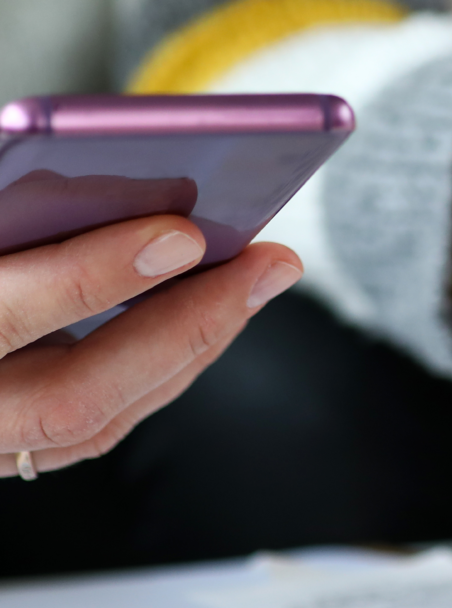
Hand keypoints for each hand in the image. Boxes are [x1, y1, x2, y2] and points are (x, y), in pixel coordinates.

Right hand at [0, 215, 301, 476]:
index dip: (90, 278)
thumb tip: (85, 161)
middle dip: (185, 325)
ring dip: (195, 345)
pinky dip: (167, 366)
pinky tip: (215, 312)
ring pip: (101, 418)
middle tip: (269, 260)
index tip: (181, 234)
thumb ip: (8, 194)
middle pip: (75, 395)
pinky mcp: (12, 446)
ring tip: (260, 276)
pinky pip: (103, 422)